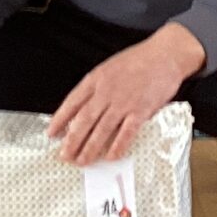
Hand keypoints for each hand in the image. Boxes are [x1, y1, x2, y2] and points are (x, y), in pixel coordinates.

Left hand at [47, 24, 202, 166]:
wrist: (164, 55)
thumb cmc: (137, 60)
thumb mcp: (109, 67)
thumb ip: (96, 87)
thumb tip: (81, 109)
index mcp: (96, 79)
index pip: (72, 102)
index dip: (60, 120)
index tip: (51, 134)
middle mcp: (106, 92)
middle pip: (83, 121)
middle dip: (72, 141)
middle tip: (65, 156)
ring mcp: (123, 102)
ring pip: (101, 130)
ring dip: (90, 148)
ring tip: (82, 161)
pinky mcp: (140, 111)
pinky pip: (126, 133)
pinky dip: (117, 147)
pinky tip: (110, 157)